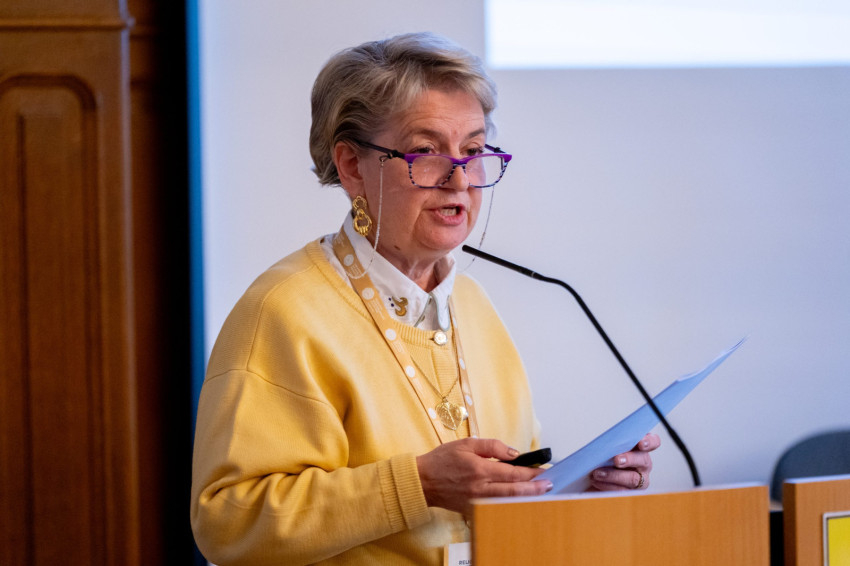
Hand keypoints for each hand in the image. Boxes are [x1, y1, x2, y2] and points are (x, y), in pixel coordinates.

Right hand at [416, 438, 552, 514]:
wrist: (423, 481)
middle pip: (515, 490)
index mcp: (480, 469)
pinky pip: (496, 508)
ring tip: (541, 493)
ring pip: (508, 501)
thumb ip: (491, 446)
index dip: (531, 472)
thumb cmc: (442, 459)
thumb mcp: (466, 443)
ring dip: (526, 497)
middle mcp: (481, 487)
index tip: (544, 470)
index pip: (513, 472)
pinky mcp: (473, 509)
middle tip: (549, 484)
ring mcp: (478, 501)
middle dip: (535, 487)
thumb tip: (513, 453)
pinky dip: (510, 505)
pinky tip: (519, 501)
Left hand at [589, 433, 659, 490]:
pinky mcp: (630, 493)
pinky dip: (608, 485)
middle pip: (643, 460)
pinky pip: (622, 491)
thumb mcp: (605, 447)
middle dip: (629, 459)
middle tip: (616, 460)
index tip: (641, 443)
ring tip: (598, 473)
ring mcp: (640, 480)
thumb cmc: (601, 457)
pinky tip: (597, 481)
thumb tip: (605, 442)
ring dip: (614, 475)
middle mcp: (643, 463)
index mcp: (640, 447)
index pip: (653, 442)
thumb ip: (610, 443)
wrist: (591, 476)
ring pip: (633, 478)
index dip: (649, 442)